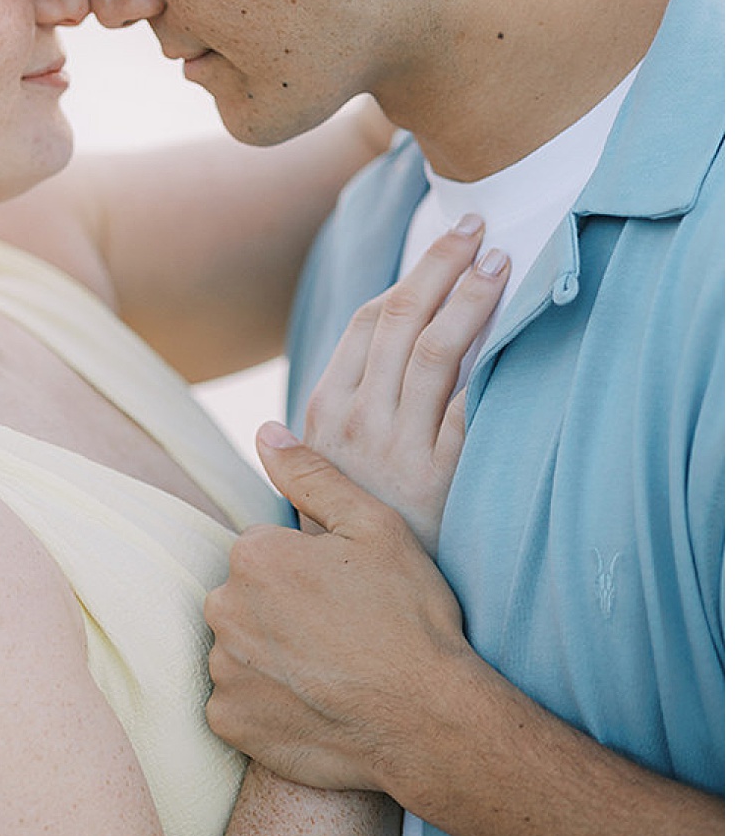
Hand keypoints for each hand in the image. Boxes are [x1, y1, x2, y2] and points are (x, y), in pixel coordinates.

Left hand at [205, 441, 471, 793]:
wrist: (430, 720)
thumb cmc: (409, 617)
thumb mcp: (374, 526)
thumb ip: (311, 474)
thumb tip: (265, 432)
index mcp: (252, 555)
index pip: (264, 551)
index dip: (308, 571)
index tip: (347, 595)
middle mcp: (223, 609)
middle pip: (245, 598)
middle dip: (281, 611)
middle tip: (341, 634)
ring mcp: (224, 671)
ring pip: (240, 649)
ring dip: (272, 657)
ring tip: (331, 671)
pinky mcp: (229, 723)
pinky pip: (236, 703)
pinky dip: (265, 704)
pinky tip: (313, 705)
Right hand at [300, 214, 508, 553]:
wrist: (364, 609)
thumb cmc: (355, 528)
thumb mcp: (326, 469)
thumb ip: (346, 403)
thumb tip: (379, 330)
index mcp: (324, 413)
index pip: (368, 322)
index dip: (409, 277)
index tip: (445, 246)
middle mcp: (357, 424)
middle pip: (402, 320)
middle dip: (441, 265)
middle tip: (478, 226)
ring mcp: (399, 450)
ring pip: (437, 350)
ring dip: (470, 297)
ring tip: (500, 261)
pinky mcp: (441, 478)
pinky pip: (468, 405)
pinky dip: (488, 360)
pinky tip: (510, 328)